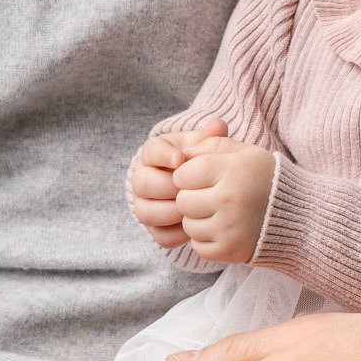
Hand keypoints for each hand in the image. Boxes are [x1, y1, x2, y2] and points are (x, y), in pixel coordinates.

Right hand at [127, 118, 228, 251]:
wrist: (198, 187)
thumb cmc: (199, 161)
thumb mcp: (203, 147)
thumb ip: (210, 138)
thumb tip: (218, 126)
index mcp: (153, 153)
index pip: (150, 151)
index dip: (164, 156)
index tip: (181, 160)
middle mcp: (141, 179)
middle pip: (144, 184)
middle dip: (169, 187)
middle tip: (191, 189)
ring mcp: (144, 205)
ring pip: (146, 212)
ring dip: (171, 212)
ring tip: (195, 209)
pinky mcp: (153, 228)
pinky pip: (159, 235)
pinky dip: (177, 234)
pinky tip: (195, 226)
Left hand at [170, 137, 275, 263]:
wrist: (298, 215)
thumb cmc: (264, 177)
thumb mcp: (243, 152)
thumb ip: (210, 145)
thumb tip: (180, 155)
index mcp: (231, 170)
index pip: (182, 175)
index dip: (187, 175)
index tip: (201, 177)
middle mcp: (229, 199)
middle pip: (183, 202)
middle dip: (191, 198)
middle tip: (208, 196)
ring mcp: (230, 228)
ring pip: (188, 226)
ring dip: (197, 220)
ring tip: (217, 212)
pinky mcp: (231, 250)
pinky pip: (198, 247)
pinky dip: (206, 239)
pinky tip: (222, 229)